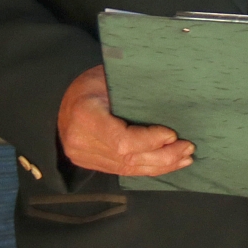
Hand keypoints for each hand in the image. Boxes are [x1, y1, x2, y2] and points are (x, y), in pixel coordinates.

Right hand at [57, 65, 193, 176]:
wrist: (60, 102)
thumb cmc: (89, 83)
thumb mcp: (107, 76)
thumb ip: (131, 90)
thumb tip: (170, 95)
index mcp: (85, 116)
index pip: (122, 140)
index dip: (150, 141)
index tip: (172, 134)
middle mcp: (81, 142)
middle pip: (128, 158)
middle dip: (163, 156)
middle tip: (188, 148)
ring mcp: (84, 157)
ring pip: (128, 168)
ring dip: (160, 165)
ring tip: (184, 158)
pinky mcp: (90, 165)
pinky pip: (123, 170)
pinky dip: (147, 167)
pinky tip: (167, 164)